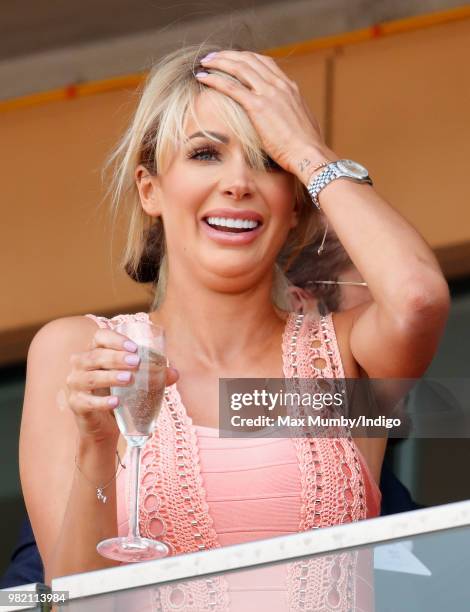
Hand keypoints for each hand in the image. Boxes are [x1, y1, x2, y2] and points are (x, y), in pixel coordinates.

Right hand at [61, 328, 178, 443]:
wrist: (104, 426)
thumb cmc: (120, 395)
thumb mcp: (136, 383)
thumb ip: (155, 376)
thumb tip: (175, 373)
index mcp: (95, 352)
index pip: (99, 337)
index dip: (115, 339)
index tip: (134, 347)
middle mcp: (81, 365)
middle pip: (94, 356)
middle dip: (116, 357)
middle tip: (136, 362)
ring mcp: (75, 384)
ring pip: (89, 377)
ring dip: (109, 377)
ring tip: (129, 379)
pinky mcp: (76, 404)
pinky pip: (86, 402)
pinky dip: (101, 402)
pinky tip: (116, 402)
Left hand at [196, 50, 329, 180]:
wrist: (309, 155)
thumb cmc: (306, 147)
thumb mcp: (301, 123)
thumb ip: (290, 114)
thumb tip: (286, 118)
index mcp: (289, 88)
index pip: (264, 62)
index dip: (245, 58)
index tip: (232, 60)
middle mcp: (279, 85)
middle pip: (249, 59)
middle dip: (228, 56)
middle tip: (213, 58)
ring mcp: (269, 94)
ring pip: (239, 68)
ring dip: (219, 62)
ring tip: (204, 62)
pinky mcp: (258, 107)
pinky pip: (231, 87)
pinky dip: (215, 79)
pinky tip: (203, 77)